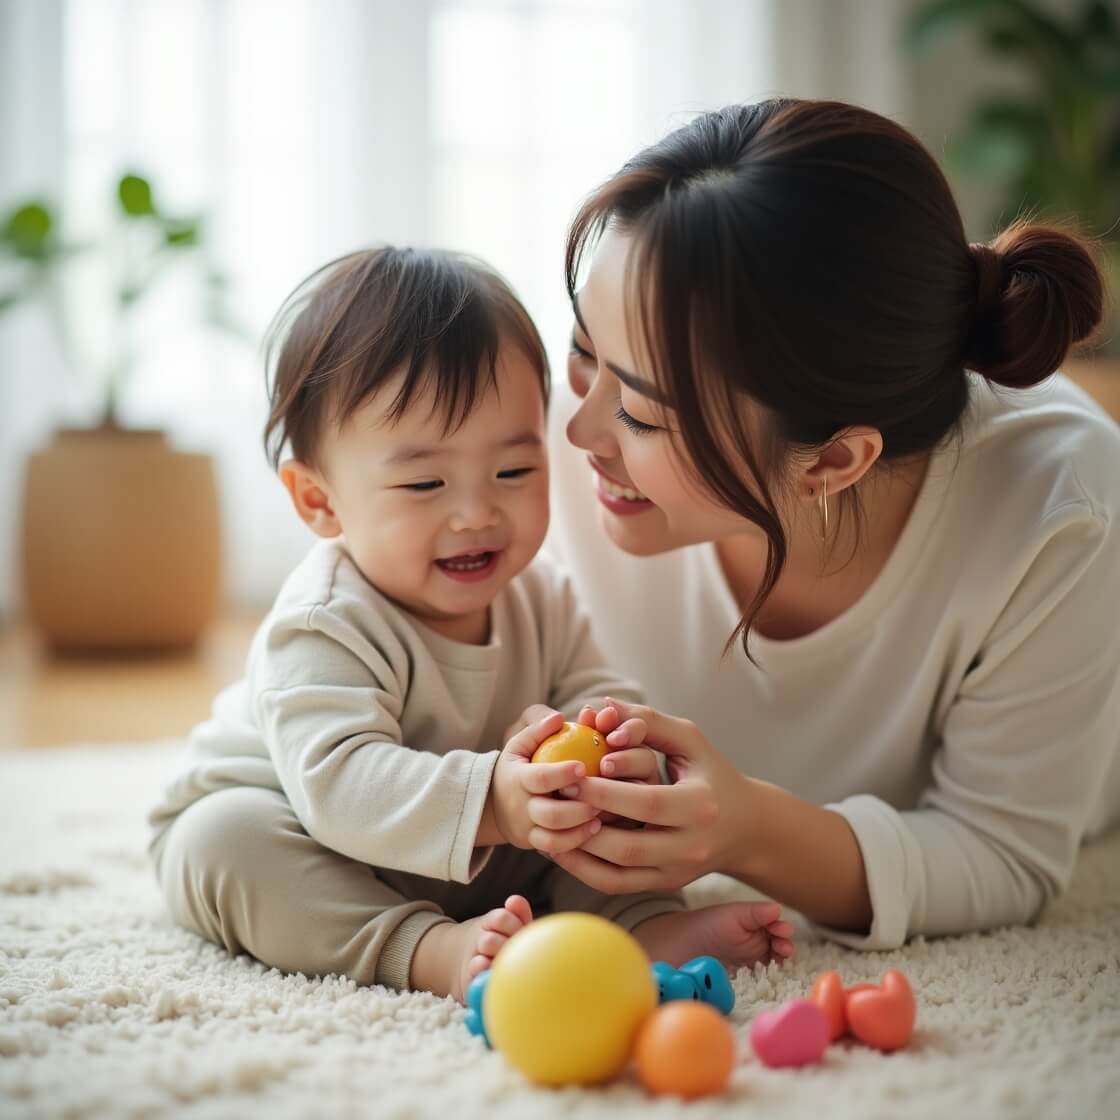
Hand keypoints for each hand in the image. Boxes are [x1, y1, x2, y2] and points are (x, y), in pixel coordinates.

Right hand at [487, 710, 602, 853]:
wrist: (494, 802)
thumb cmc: (518, 765)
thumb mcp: (519, 744)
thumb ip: (537, 728)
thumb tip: (559, 717)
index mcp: (517, 778)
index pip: (540, 778)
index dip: (561, 774)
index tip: (583, 767)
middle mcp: (521, 807)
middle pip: (550, 815)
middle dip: (578, 809)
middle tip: (600, 798)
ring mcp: (527, 828)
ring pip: (554, 838)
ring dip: (580, 829)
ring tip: (600, 815)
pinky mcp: (534, 844)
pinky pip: (556, 849)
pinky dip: (576, 842)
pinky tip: (595, 828)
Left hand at [549, 697, 753, 893]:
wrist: (745, 827)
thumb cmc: (711, 773)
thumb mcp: (689, 740)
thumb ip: (647, 721)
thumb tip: (602, 706)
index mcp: (700, 806)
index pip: (646, 802)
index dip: (607, 792)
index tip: (574, 776)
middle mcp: (690, 846)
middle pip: (627, 845)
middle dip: (585, 822)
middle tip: (555, 799)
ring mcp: (676, 872)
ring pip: (616, 873)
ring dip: (577, 851)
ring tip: (549, 823)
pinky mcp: (663, 885)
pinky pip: (615, 885)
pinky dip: (584, 870)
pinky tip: (561, 847)